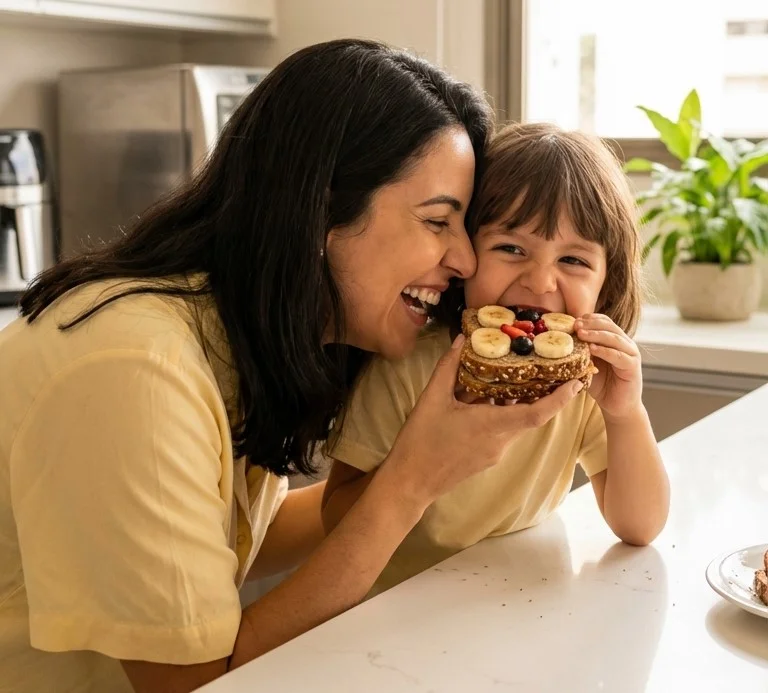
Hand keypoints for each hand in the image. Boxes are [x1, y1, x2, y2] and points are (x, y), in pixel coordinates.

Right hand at [381, 335, 584, 510]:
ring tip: (518, 378)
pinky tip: (488, 398)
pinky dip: (503, 413)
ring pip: (517, 423)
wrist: (411, 481)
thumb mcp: (432, 397)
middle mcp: (500, 441)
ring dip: (520, 403)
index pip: (537, 413)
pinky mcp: (487, 458)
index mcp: (492, 425)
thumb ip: (449, 367)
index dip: (560, 398)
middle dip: (544, 394)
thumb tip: (462, 340)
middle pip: (531, 416)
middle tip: (551, 370)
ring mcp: (495, 452)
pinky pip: (504, 431)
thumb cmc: (421, 441)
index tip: (576, 383)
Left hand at [574, 314, 642, 421]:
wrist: (616, 406)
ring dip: (596, 334)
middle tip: (575, 325)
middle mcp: (625, 344)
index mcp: (615, 340)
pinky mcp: (633, 367)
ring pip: (614, 339)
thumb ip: (581, 351)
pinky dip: (605, 351)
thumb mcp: (588, 364)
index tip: (574, 320)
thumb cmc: (601, 384)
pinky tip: (592, 349)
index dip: (590, 319)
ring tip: (580, 334)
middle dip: (591, 324)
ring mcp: (631, 354)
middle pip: (609, 326)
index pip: (604, 322)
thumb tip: (561, 339)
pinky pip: (618, 356)